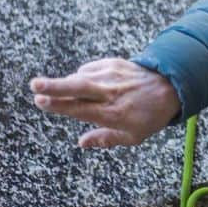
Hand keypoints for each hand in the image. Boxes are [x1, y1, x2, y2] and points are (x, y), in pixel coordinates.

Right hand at [30, 57, 181, 147]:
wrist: (172, 87)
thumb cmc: (151, 115)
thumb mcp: (133, 136)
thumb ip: (105, 139)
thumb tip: (81, 143)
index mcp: (113, 112)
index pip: (80, 108)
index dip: (59, 105)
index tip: (41, 101)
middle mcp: (111, 92)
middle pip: (78, 87)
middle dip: (54, 86)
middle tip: (34, 85)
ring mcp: (113, 75)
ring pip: (81, 77)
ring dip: (65, 82)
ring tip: (50, 87)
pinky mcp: (115, 63)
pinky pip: (90, 69)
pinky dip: (82, 75)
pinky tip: (82, 83)